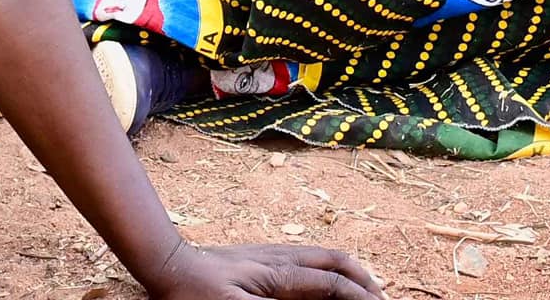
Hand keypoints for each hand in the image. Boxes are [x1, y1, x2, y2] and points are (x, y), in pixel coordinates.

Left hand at [145, 241, 383, 299]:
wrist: (168, 264)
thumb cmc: (195, 293)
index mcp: (280, 273)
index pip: (332, 284)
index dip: (360, 297)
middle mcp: (283, 258)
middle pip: (336, 262)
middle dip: (363, 280)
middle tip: (382, 298)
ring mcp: (273, 254)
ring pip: (324, 257)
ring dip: (348, 273)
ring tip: (362, 290)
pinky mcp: (263, 256)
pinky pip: (308, 260)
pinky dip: (328, 270)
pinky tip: (325, 283)